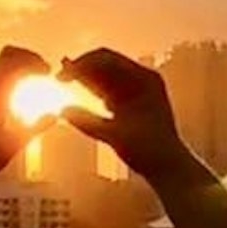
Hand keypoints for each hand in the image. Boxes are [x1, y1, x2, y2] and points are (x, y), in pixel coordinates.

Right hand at [58, 48, 193, 186]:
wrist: (169, 168)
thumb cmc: (149, 152)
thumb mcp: (115, 136)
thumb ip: (87, 122)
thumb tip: (61, 110)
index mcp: (144, 79)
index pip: (107, 59)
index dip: (81, 64)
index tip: (62, 76)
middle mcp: (141, 79)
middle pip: (105, 64)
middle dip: (81, 69)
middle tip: (57, 77)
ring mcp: (136, 90)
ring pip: (104, 77)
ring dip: (84, 79)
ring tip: (61, 82)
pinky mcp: (130, 102)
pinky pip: (106, 90)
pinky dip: (91, 90)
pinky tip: (76, 93)